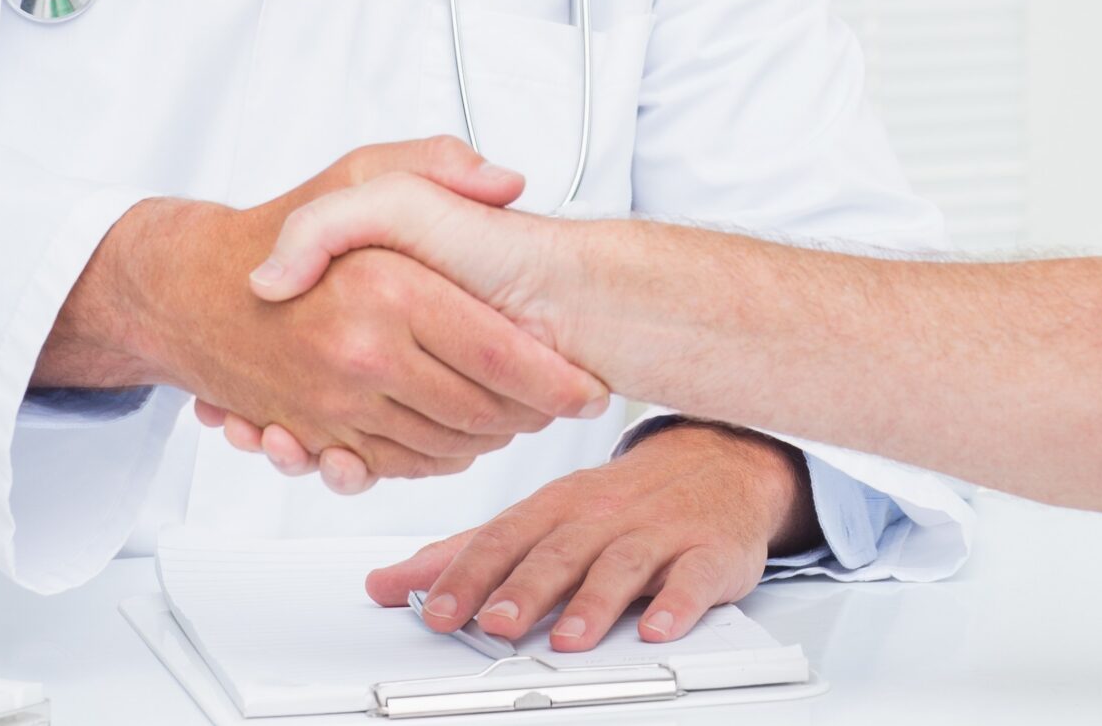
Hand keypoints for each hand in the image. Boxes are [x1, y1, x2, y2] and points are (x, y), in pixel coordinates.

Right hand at [46, 141, 606, 481]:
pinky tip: (455, 429)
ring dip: (489, 440)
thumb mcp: (358, 172)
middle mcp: (363, 355)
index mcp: (388, 289)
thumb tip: (508, 183)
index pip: (499, 354)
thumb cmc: (277, 226)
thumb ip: (439, 167)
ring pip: (446, 450)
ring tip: (516, 413)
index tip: (588, 386)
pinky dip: (436, 459)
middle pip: (482, 414)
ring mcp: (336, 406)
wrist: (190, 290)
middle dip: (532, 415)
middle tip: (558, 401)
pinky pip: (399, 469)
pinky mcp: (318, 438)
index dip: (555, 380)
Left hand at [372, 421, 817, 649]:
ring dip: (592, 602)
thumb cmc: (618, 499)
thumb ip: (465, 552)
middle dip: (523, 589)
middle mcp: (603, 515)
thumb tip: (385, 581)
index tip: (434, 610)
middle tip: (492, 623)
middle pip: (558, 552)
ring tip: (567, 638)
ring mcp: (658, 532)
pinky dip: (677, 603)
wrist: (717, 462)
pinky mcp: (708, 552)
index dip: (468, 574)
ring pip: (622, 565)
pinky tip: (658, 626)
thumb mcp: (540, 516)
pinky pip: (694, 577)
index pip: (503, 538)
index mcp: (557, 505)